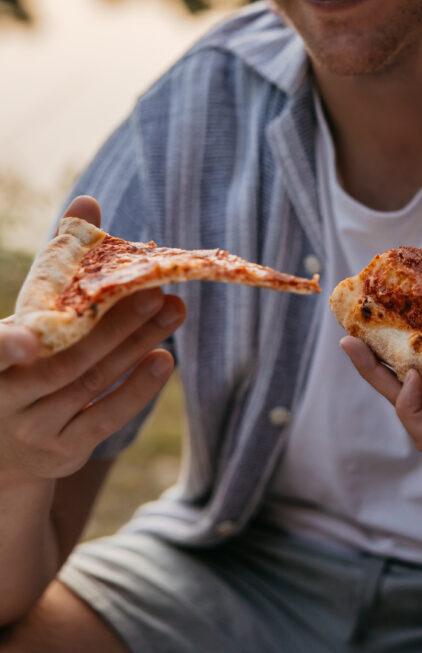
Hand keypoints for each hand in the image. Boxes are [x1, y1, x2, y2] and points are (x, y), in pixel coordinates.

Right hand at [0, 196, 183, 480]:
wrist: (9, 444)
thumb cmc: (24, 357)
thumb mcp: (31, 314)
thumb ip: (58, 262)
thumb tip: (90, 202)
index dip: (7, 347)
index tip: (29, 341)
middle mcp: (5, 398)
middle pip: (65, 360)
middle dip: (116, 325)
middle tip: (159, 291)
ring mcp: (33, 428)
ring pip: (91, 384)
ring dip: (137, 346)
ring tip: (173, 312)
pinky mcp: (64, 450)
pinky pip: (105, 418)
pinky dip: (137, 389)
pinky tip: (164, 360)